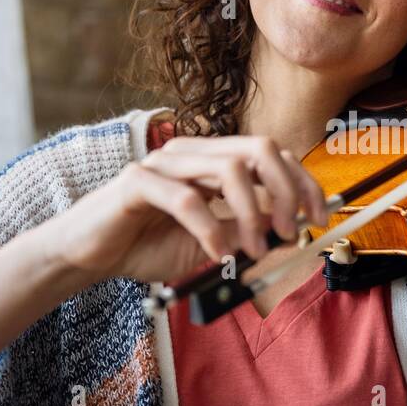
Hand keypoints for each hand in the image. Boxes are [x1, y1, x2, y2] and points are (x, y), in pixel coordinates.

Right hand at [39, 135, 329, 285]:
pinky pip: (187, 199)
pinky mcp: (137, 181)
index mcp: (213, 161)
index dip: (303, 182)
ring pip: (230, 169)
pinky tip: (217, 255)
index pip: (273, 155)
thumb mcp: (213, 244)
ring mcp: (165, 162)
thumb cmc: (146, 245)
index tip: (319, 217)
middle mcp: (193, 153)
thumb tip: (292, 233)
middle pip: (261, 150)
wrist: (87, 256)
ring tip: (253, 252)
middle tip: (291, 232)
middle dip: (286, 190)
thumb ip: (248, 233)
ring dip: (253, 215)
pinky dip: (211, 230)